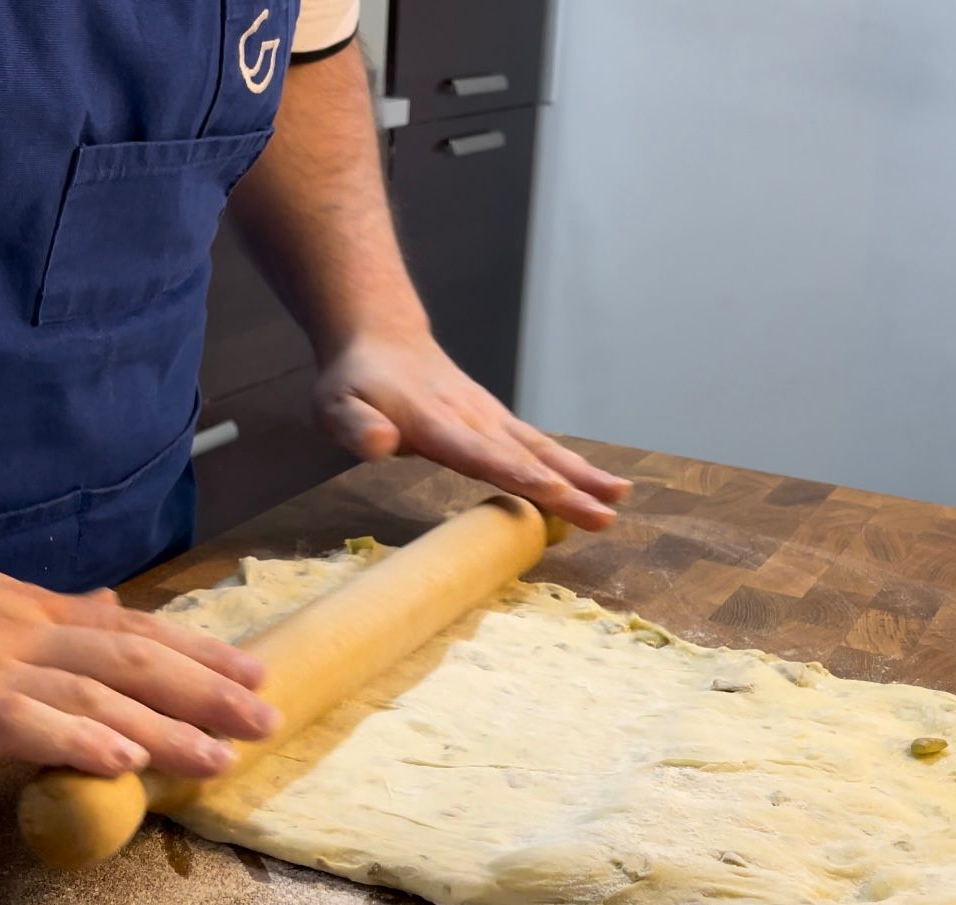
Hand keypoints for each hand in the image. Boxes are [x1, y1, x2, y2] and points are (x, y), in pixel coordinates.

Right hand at [0, 556, 277, 780]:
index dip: (198, 652)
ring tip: (218, 756)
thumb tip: (113, 606)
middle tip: (266, 718)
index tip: (254, 672)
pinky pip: (18, 724)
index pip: (131, 629)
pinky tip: (123, 763)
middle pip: (130, 659)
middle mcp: (18, 631)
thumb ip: (48, 611)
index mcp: (26, 609)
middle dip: (205, 690)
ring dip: (162, 726)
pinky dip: (74, 741)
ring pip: (91, 693)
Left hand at [315, 333, 630, 529]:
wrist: (380, 337)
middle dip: (568, 488)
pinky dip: (568, 464)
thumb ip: (356, 426)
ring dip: (581, 474)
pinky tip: (596, 483)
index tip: (559, 497)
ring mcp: (489, 418)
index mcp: (437, 423)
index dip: (522, 478)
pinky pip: (536, 445)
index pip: (485, 455)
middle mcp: (473, 420)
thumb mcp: (336, 405)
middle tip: (607, 516)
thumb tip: (378, 445)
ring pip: (541, 448)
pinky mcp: (495, 421)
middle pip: (526, 457)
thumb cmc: (355, 382)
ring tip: (620, 498)